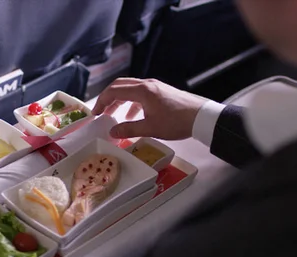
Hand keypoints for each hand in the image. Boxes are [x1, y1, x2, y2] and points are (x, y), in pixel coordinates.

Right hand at [92, 78, 206, 139]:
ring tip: (114, 115)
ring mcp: (155, 86)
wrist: (202, 117)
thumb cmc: (176, 122)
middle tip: (101, 111)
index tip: (95, 114)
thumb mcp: (150, 128)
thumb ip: (129, 129)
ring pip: (131, 89)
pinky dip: (132, 102)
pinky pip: (140, 93)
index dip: (101, 102)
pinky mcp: (162, 91)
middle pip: (120, 85)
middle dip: (108, 98)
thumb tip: (112, 131)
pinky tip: (133, 116)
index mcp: (142, 91)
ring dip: (120, 100)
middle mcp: (147, 84)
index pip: (114, 91)